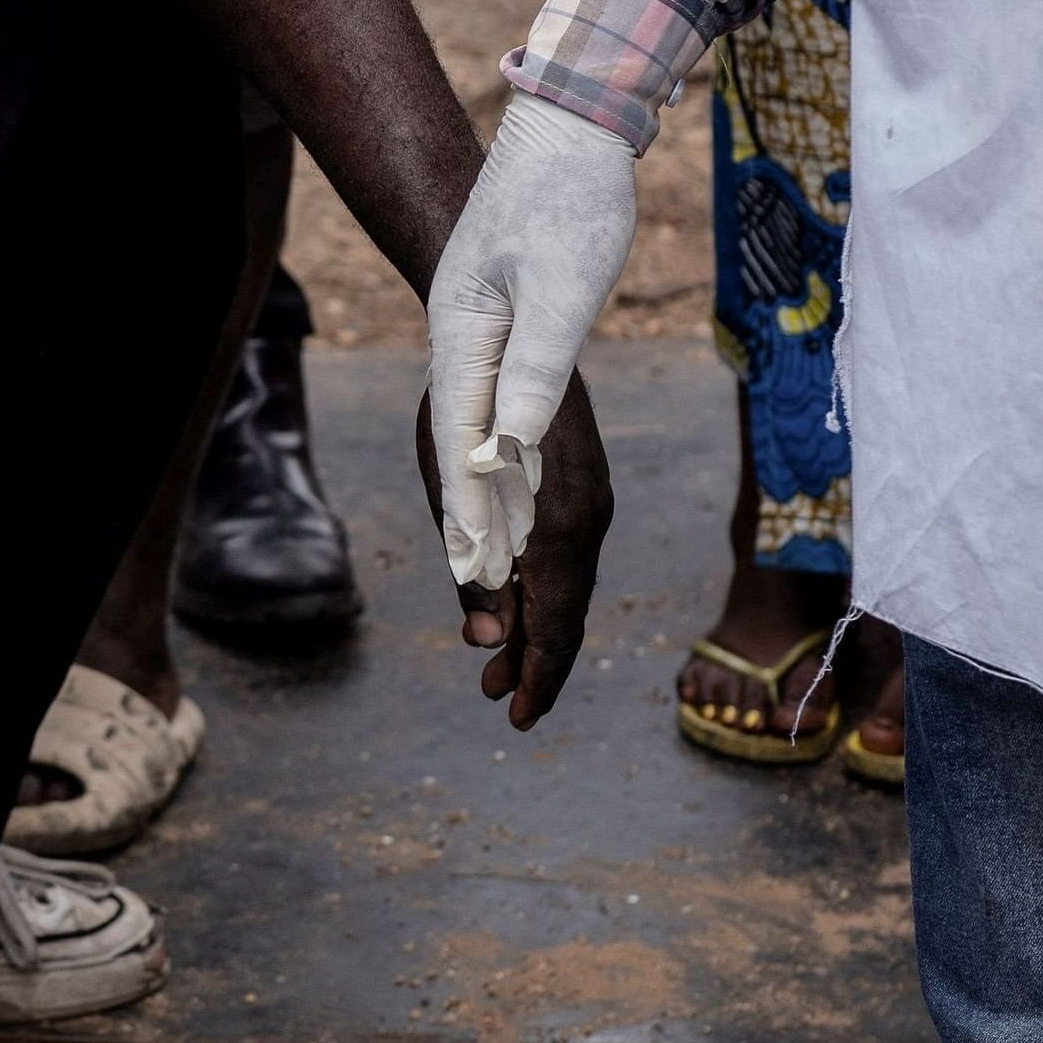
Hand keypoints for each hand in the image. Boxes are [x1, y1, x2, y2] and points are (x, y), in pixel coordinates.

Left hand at [413, 388, 611, 728]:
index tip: (517, 718)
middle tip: (499, 703)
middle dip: (534, 663)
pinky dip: (544, 590)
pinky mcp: (585, 485)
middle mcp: (589, 517)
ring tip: (496, 667)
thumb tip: (483, 639)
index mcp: (559, 525)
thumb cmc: (462, 406)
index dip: (537, 675)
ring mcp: (592, 500)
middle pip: (568, 613)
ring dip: (535, 630)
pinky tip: (517, 605)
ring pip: (569, 586)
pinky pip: (570, 556)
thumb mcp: (449, 494)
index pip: (555, 624)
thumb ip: (471, 567)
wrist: (505, 323)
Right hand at [426, 89, 634, 583]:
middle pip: (462, 444)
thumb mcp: (561, 288)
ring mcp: (479, 328)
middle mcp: (458, 336)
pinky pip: (498, 405)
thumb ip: (534, 371)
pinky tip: (517, 481)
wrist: (575, 120)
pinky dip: (505, 453)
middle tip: (482, 595)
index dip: (470, 510)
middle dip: (474, 520)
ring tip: (497, 565)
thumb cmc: (570, 198)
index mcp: (459, 332)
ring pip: (478, 429)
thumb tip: (511, 452)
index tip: (476, 572)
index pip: (460, 438)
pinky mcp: (505, 319)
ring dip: (489, 496)